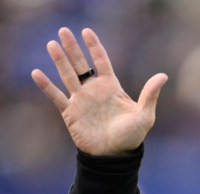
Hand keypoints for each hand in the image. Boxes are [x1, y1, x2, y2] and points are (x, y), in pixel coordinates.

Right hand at [31, 27, 167, 155]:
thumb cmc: (131, 137)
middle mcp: (94, 91)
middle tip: (63, 30)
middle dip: (72, 48)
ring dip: (59, 60)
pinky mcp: (70, 113)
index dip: (94, 47)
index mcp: (111, 87)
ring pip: (68, 76)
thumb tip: (163, 75)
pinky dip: (46, 85)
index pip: (101, 61)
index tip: (87, 32)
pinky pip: (56, 96)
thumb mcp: (144, 115)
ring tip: (51, 44)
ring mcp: (81, 101)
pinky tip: (36, 73)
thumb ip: (150, 94)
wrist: (113, 157)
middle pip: (81, 64)